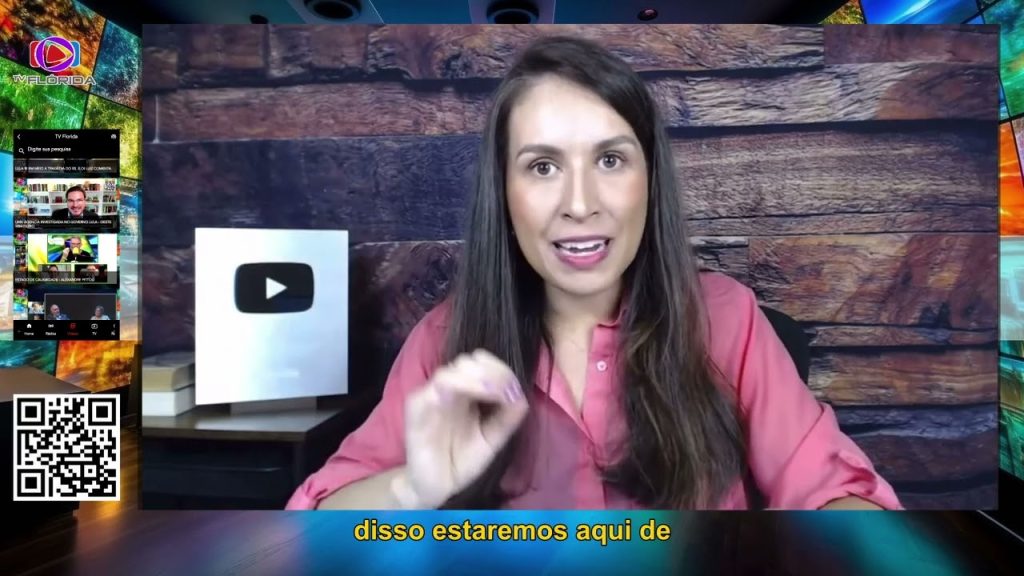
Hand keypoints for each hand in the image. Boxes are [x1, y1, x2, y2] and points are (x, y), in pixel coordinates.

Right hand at [397, 349, 527, 508]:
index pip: (482, 363)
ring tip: (494, 392)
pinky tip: (469, 399)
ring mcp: (430, 396)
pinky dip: (454, 389)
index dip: (501, 369)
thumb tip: (521, 395)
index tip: (514, 389)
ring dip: (476, 377)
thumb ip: (508, 418)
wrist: (438, 487)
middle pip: (468, 361)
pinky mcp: (416, 410)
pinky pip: (431, 391)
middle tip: (506, 390)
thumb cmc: (462, 459)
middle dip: (492, 371)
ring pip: (450, 371)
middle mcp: (448, 389)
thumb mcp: (492, 439)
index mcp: (467, 391)